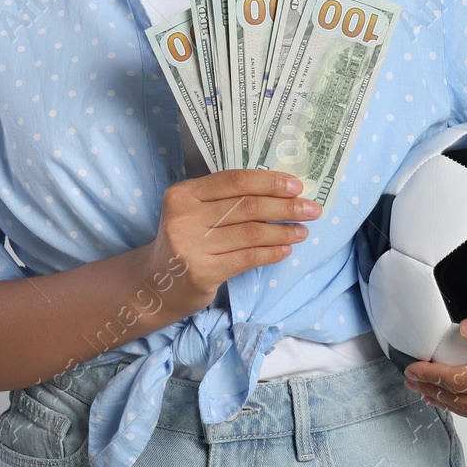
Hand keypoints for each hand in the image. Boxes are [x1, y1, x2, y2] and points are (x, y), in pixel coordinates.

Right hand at [142, 168, 321, 320]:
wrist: (154, 286)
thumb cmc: (186, 242)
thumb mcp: (195, 213)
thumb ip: (226, 199)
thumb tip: (282, 190)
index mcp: (184, 193)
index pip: (236, 181)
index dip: (270, 181)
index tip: (297, 186)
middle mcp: (184, 216)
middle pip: (247, 206)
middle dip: (285, 206)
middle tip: (312, 210)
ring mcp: (191, 245)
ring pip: (251, 232)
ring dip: (283, 231)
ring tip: (302, 231)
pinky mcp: (201, 272)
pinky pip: (247, 257)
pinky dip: (271, 252)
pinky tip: (285, 250)